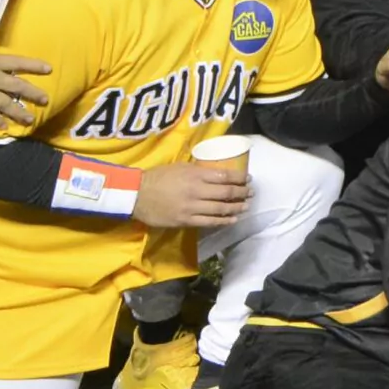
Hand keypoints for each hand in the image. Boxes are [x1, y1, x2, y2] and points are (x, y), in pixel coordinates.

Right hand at [131, 164, 251, 229]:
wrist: (136, 195)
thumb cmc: (157, 177)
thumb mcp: (179, 167)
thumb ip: (197, 170)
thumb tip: (215, 173)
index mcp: (195, 174)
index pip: (224, 176)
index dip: (239, 178)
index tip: (248, 179)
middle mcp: (197, 190)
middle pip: (226, 192)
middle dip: (242, 193)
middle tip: (251, 192)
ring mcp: (192, 207)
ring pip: (220, 208)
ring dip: (236, 207)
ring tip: (246, 206)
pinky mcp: (186, 220)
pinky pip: (209, 222)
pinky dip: (223, 221)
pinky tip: (233, 220)